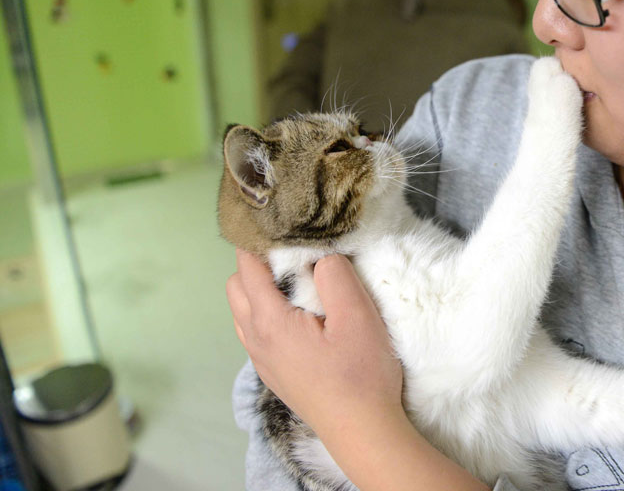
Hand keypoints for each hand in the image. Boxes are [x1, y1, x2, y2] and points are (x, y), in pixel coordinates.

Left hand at [226, 250, 404, 442]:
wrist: (361, 430)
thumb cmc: (361, 373)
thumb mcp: (357, 316)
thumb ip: (335, 276)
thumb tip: (320, 256)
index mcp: (269, 321)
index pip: (246, 266)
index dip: (257, 239)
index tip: (278, 220)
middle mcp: (255, 339)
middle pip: (236, 286)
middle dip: (255, 262)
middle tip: (293, 251)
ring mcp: (262, 360)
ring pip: (243, 310)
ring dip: (259, 289)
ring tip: (297, 281)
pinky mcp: (274, 373)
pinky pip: (255, 331)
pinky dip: (266, 311)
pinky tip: (300, 314)